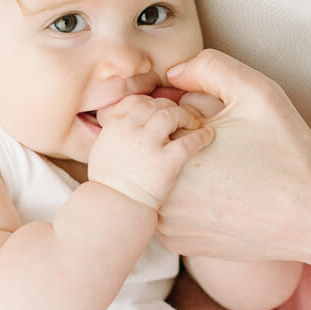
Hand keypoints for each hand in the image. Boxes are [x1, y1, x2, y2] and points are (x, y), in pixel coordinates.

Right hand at [88, 94, 212, 209]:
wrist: (116, 208)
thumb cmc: (110, 184)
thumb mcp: (102, 149)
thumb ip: (115, 131)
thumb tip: (128, 121)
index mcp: (115, 125)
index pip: (136, 101)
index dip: (151, 103)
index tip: (160, 110)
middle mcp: (130, 130)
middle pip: (155, 104)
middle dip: (170, 108)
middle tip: (180, 117)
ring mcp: (148, 145)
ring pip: (171, 114)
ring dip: (185, 115)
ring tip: (193, 123)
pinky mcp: (166, 162)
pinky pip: (188, 141)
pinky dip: (202, 136)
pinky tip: (208, 136)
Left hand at [162, 49, 310, 263]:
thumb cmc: (289, 153)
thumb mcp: (256, 92)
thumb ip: (208, 67)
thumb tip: (172, 74)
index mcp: (173, 154)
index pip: (154, 115)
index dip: (186, 112)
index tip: (215, 123)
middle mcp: (161, 194)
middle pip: (155, 149)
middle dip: (180, 140)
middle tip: (225, 149)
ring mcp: (168, 224)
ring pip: (159, 179)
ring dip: (180, 171)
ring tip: (225, 173)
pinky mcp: (180, 242)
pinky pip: (170, 209)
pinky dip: (187, 199)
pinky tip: (222, 196)